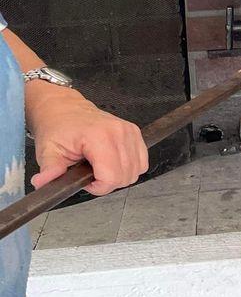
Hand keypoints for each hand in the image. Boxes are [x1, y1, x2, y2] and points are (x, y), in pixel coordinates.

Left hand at [27, 85, 148, 195]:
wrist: (65, 108)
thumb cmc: (58, 127)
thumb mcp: (48, 150)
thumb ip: (50, 170)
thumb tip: (43, 183)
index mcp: (98, 136)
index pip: (111, 177)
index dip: (98, 187)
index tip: (85, 181)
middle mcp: (118, 132)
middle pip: (125, 177)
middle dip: (107, 183)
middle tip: (90, 174)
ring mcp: (129, 132)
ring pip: (135, 171)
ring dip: (119, 176)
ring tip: (100, 168)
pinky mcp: (135, 133)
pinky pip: (142, 162)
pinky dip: (129, 168)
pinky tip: (113, 163)